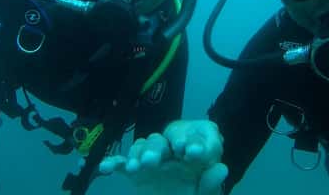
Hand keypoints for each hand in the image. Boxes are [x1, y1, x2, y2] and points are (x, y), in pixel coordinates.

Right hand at [99, 120, 227, 194]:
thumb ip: (210, 185)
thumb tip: (223, 168)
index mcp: (188, 157)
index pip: (189, 143)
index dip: (191, 144)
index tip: (190, 153)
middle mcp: (169, 155)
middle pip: (159, 143)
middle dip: (155, 149)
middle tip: (152, 162)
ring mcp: (150, 162)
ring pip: (140, 149)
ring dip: (136, 155)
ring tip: (135, 167)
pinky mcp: (134, 173)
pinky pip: (122, 164)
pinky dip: (113, 163)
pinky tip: (105, 168)